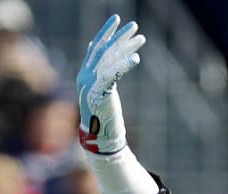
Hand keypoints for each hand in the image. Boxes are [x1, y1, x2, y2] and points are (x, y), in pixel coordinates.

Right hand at [76, 15, 145, 153]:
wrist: (100, 137)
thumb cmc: (104, 116)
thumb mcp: (104, 92)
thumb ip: (104, 75)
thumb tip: (109, 59)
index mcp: (86, 74)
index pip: (96, 47)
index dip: (107, 33)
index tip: (118, 21)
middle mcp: (86, 75)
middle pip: (104, 49)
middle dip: (119, 35)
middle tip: (134, 25)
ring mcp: (91, 83)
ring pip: (109, 58)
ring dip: (126, 46)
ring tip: (141, 38)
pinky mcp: (99, 92)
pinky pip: (112, 74)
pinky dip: (124, 65)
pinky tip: (136, 58)